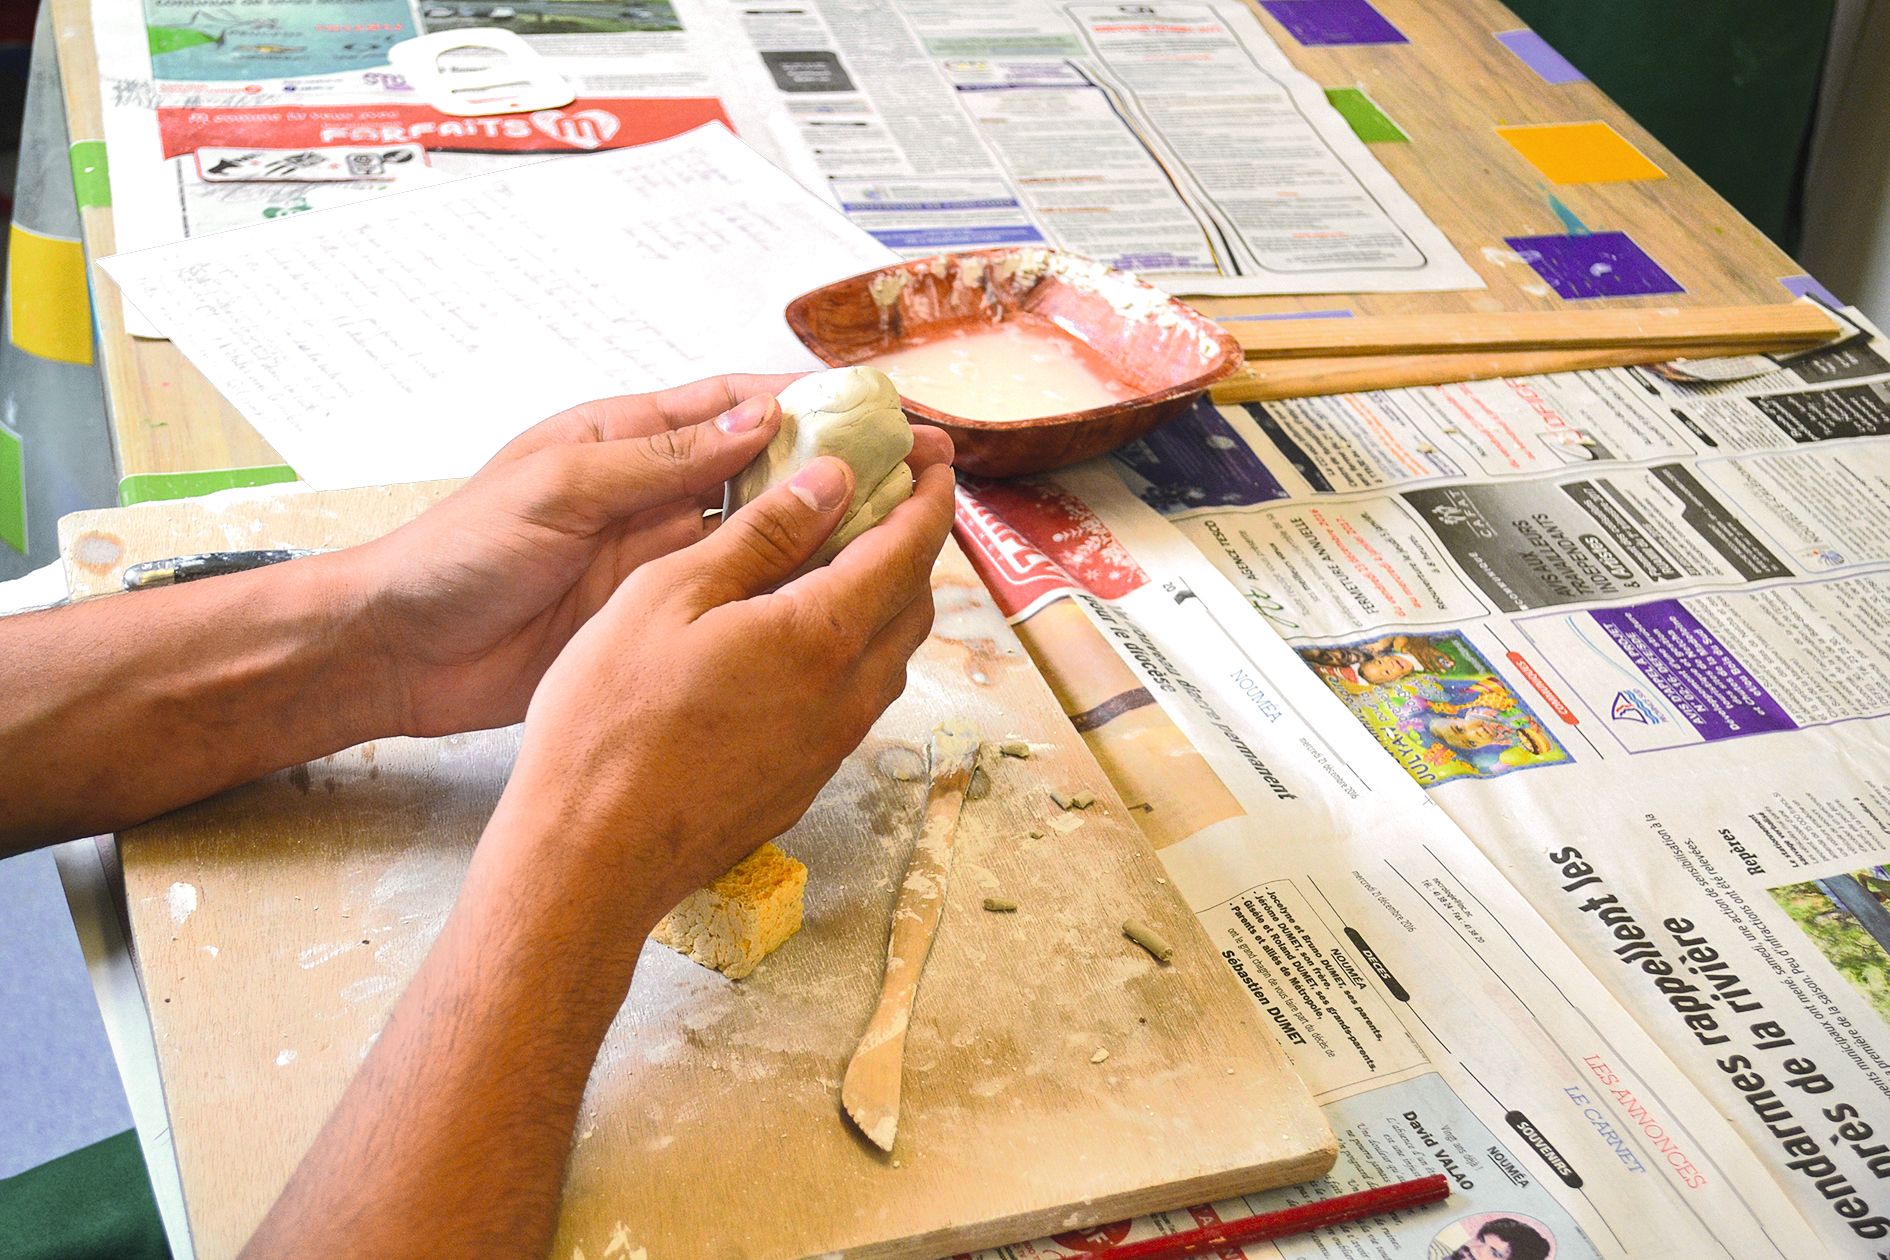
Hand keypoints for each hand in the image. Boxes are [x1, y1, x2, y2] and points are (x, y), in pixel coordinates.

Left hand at [345, 374, 948, 737]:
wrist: (401, 651)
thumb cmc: (461, 553)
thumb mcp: (560, 491)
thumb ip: (661, 460)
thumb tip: (759, 421)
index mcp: (630, 438)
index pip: (739, 404)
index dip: (814, 403)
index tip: (883, 412)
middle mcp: (658, 491)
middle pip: (768, 467)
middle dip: (842, 466)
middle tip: (920, 476)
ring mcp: (663, 557)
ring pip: (765, 534)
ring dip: (828, 530)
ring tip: (905, 535)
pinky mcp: (659, 616)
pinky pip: (739, 596)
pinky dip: (789, 592)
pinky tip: (841, 599)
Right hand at [497, 450, 956, 919]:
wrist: (592, 854)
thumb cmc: (611, 717)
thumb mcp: (671, 594)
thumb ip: (762, 535)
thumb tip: (833, 482)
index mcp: (821, 634)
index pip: (909, 547)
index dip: (930, 493)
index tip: (936, 452)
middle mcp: (847, 693)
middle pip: (914, 600)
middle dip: (913, 538)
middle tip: (890, 493)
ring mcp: (832, 744)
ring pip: (889, 653)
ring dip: (886, 596)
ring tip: (845, 554)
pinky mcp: (806, 778)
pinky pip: (856, 696)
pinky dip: (853, 647)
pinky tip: (799, 633)